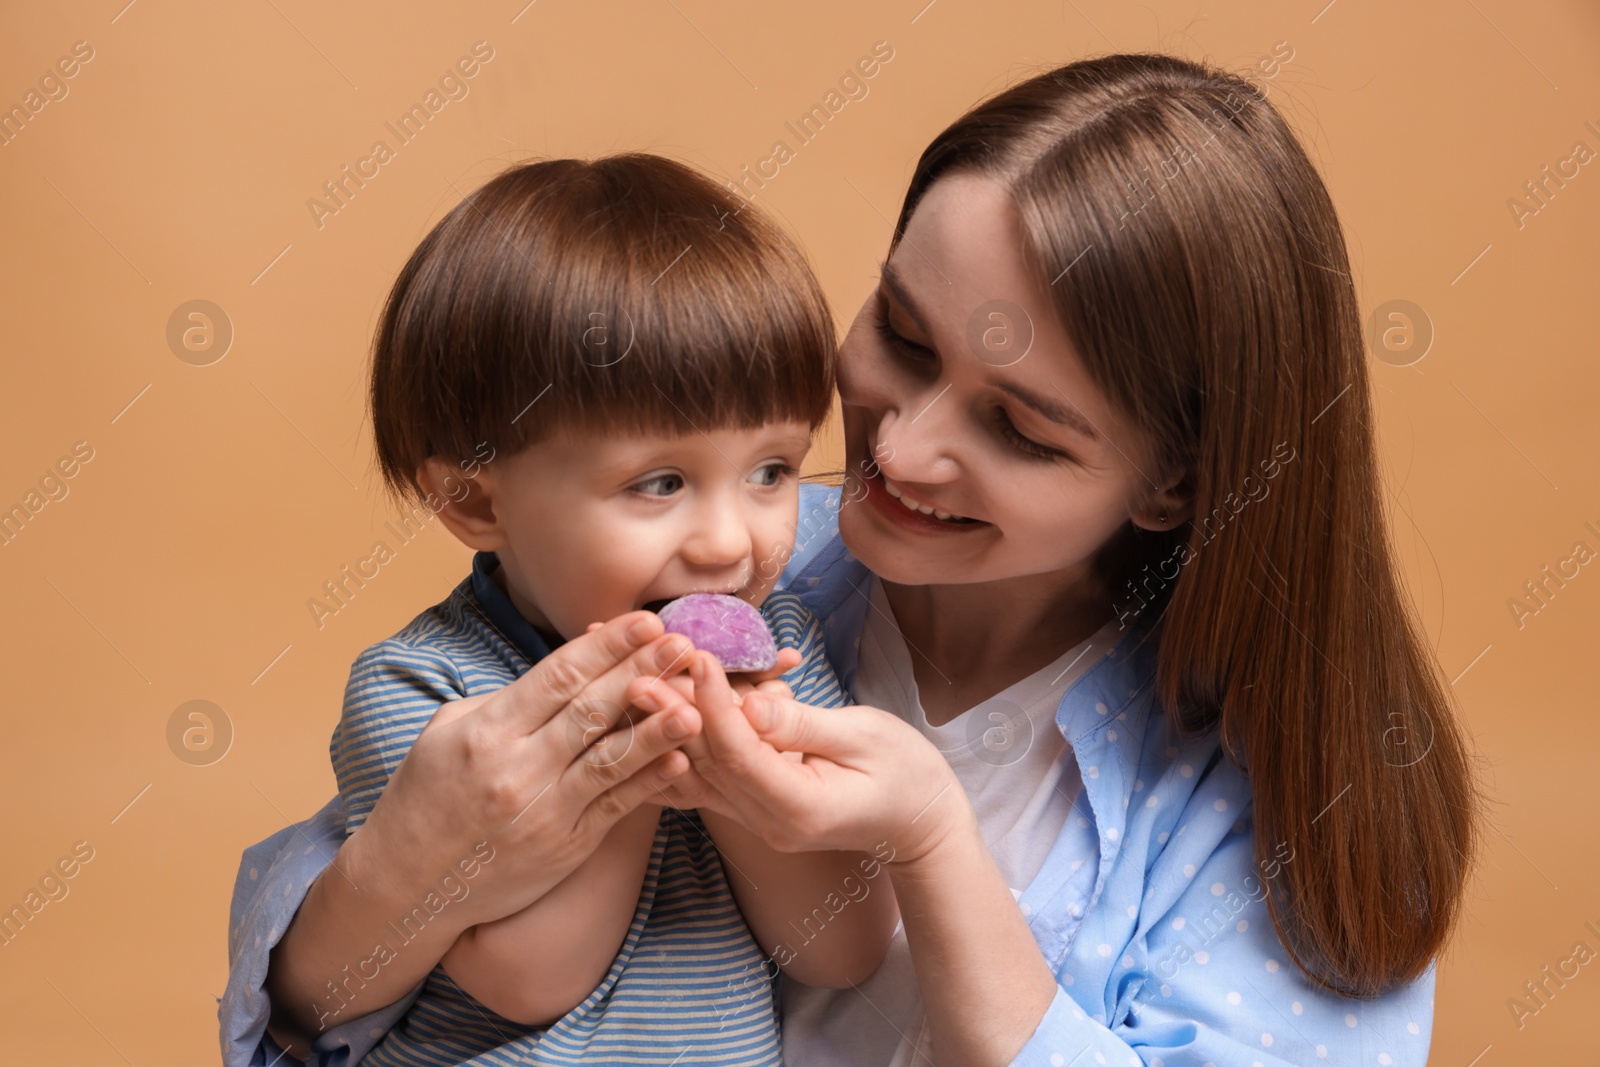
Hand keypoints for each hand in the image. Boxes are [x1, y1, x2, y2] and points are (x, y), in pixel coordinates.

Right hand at [351, 611, 703, 930]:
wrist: (408, 884)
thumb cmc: (428, 795)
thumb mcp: (447, 732)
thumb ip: (505, 701)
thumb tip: (563, 671)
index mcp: (488, 731)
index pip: (558, 677)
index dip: (606, 646)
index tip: (645, 621)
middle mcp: (518, 769)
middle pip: (591, 711)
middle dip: (641, 672)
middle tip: (683, 643)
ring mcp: (544, 812)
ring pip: (610, 762)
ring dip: (657, 730)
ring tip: (697, 703)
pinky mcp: (565, 847)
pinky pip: (614, 808)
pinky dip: (648, 783)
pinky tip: (680, 760)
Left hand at [626, 650, 968, 863]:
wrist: (920, 824)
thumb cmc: (906, 774)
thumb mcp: (865, 737)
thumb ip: (804, 723)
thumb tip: (753, 702)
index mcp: (799, 807)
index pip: (740, 752)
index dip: (714, 703)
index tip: (696, 656)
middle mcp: (767, 822)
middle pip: (707, 762)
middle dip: (671, 709)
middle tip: (638, 663)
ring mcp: (757, 820)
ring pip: (697, 771)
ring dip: (664, 723)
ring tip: (631, 680)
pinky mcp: (753, 808)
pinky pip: (705, 780)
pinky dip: (676, 747)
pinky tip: (643, 723)